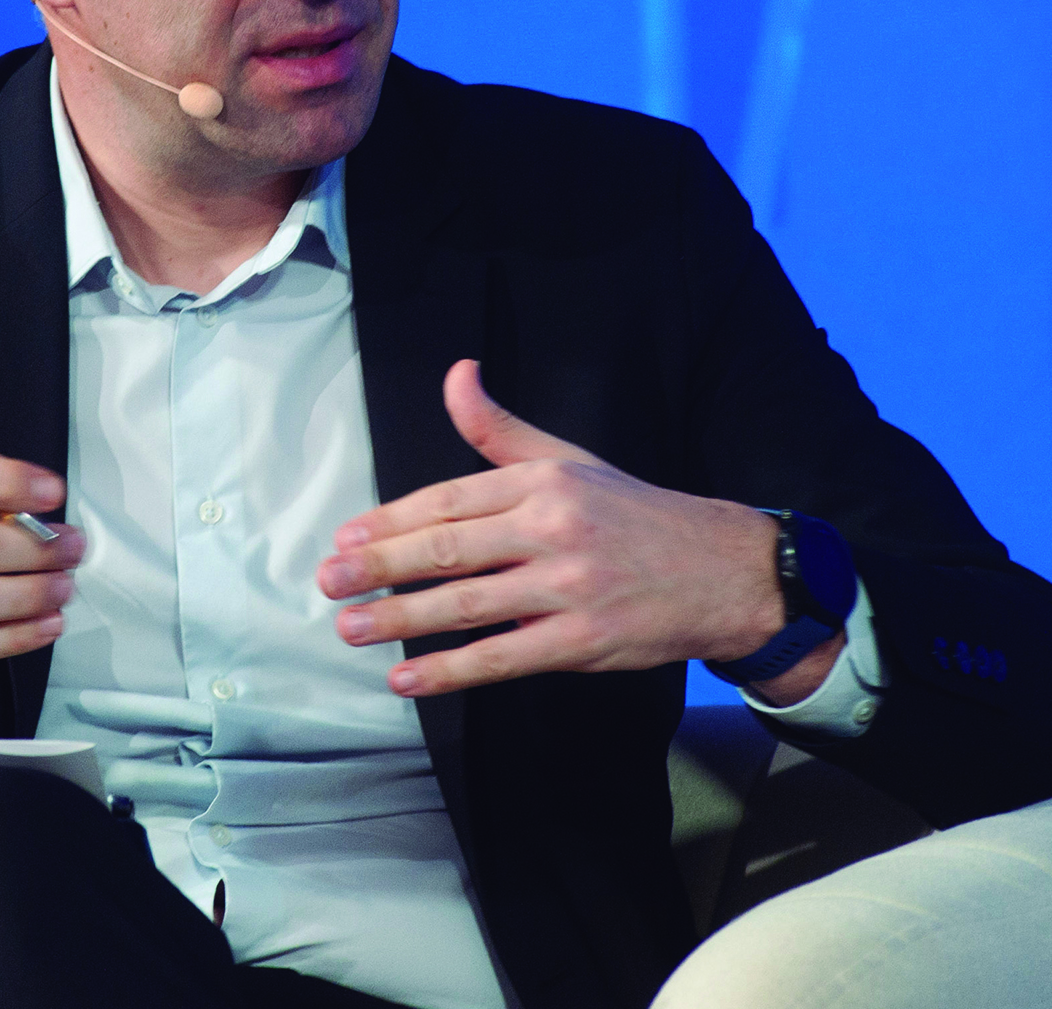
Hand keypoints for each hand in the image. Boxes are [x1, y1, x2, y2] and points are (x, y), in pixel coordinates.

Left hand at [317, 361, 835, 699]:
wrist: (723, 569)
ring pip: (466, 603)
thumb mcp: (570, 459)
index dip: (390, 520)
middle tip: (328, 581)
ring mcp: (566, 586)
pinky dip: (450, 671)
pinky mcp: (583, 639)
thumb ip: (499, 428)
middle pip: (445, 548)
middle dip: (379, 567)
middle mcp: (550, 527)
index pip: (448, 499)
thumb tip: (456, 374)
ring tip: (351, 627)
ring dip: (400, 619)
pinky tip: (408, 678)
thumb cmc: (635, 514)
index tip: (346, 538)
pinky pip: (503, 657)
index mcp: (541, 482)